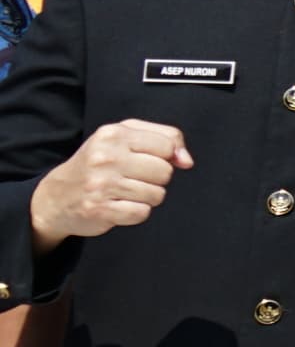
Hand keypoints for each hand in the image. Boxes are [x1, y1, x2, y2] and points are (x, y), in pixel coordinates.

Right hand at [33, 120, 189, 241]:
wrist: (56, 196)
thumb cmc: (99, 164)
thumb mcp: (125, 138)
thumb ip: (164, 138)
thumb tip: (187, 161)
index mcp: (112, 134)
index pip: (166, 144)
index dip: (165, 156)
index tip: (148, 160)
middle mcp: (106, 157)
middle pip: (165, 171)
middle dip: (157, 178)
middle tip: (134, 178)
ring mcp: (101, 184)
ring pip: (157, 194)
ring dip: (148, 197)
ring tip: (126, 192)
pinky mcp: (100, 209)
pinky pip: (142, 213)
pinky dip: (137, 212)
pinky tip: (120, 206)